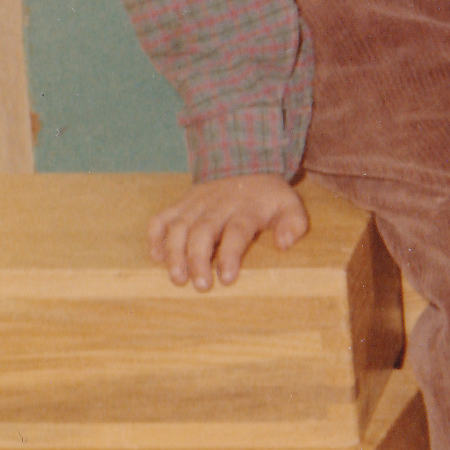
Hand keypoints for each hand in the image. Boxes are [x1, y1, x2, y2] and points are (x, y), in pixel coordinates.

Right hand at [149, 174, 307, 290]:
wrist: (244, 163)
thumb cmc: (267, 196)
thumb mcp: (290, 205)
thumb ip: (294, 224)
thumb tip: (284, 244)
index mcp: (246, 209)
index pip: (237, 231)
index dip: (230, 254)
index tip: (227, 277)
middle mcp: (217, 206)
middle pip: (203, 232)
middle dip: (198, 259)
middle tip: (200, 285)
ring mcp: (195, 205)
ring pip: (179, 227)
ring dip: (175, 253)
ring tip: (177, 278)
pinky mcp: (180, 204)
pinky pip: (161, 218)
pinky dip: (155, 236)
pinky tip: (157, 256)